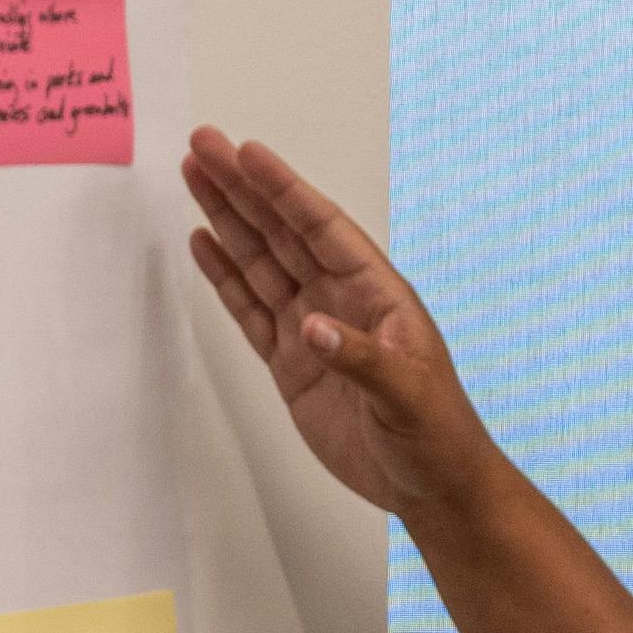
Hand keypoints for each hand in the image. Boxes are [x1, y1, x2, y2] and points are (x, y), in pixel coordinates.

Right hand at [182, 128, 496, 525]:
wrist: (431, 486)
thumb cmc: (436, 433)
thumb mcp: (408, 395)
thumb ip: (362, 360)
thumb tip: (313, 329)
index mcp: (376, 293)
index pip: (321, 228)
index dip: (283, 190)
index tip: (246, 153)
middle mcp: (341, 300)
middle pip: (281, 233)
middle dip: (241, 189)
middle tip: (202, 146)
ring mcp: (313, 330)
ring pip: (261, 263)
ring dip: (228, 222)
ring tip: (195, 178)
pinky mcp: (292, 365)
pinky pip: (251, 310)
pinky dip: (226, 278)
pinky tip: (205, 244)